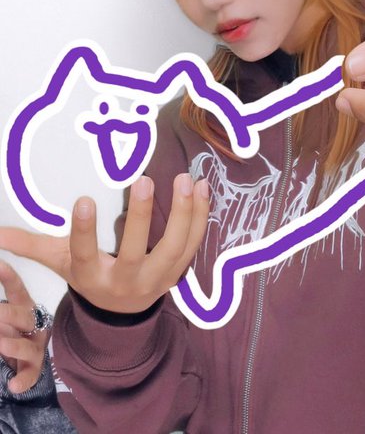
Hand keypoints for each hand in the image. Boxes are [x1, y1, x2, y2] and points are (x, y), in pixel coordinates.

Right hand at [0, 174, 209, 313]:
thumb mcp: (60, 264)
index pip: (83, 254)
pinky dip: (200, 217)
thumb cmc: (89, 277)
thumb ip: (31, 246)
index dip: (83, 231)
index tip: (84, 199)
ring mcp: (156, 279)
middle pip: (135, 252)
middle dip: (140, 217)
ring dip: (182, 214)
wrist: (121, 315)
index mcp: (92, 276)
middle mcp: (125, 281)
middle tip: (144, 180)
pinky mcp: (178, 273)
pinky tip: (204, 188)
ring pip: (173, 249)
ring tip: (186, 180)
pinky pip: (194, 245)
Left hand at [0, 260, 47, 393]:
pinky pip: (30, 374)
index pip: (17, 288)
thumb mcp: (5, 317)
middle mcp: (33, 323)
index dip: (8, 276)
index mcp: (24, 307)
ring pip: (27, 346)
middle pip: (23, 316)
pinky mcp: (34, 368)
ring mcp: (35, 346)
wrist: (28, 360)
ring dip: (13, 346)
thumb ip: (2, 310)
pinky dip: (23, 380)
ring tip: (0, 344)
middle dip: (7, 314)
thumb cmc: (12, 331)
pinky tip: (13, 385)